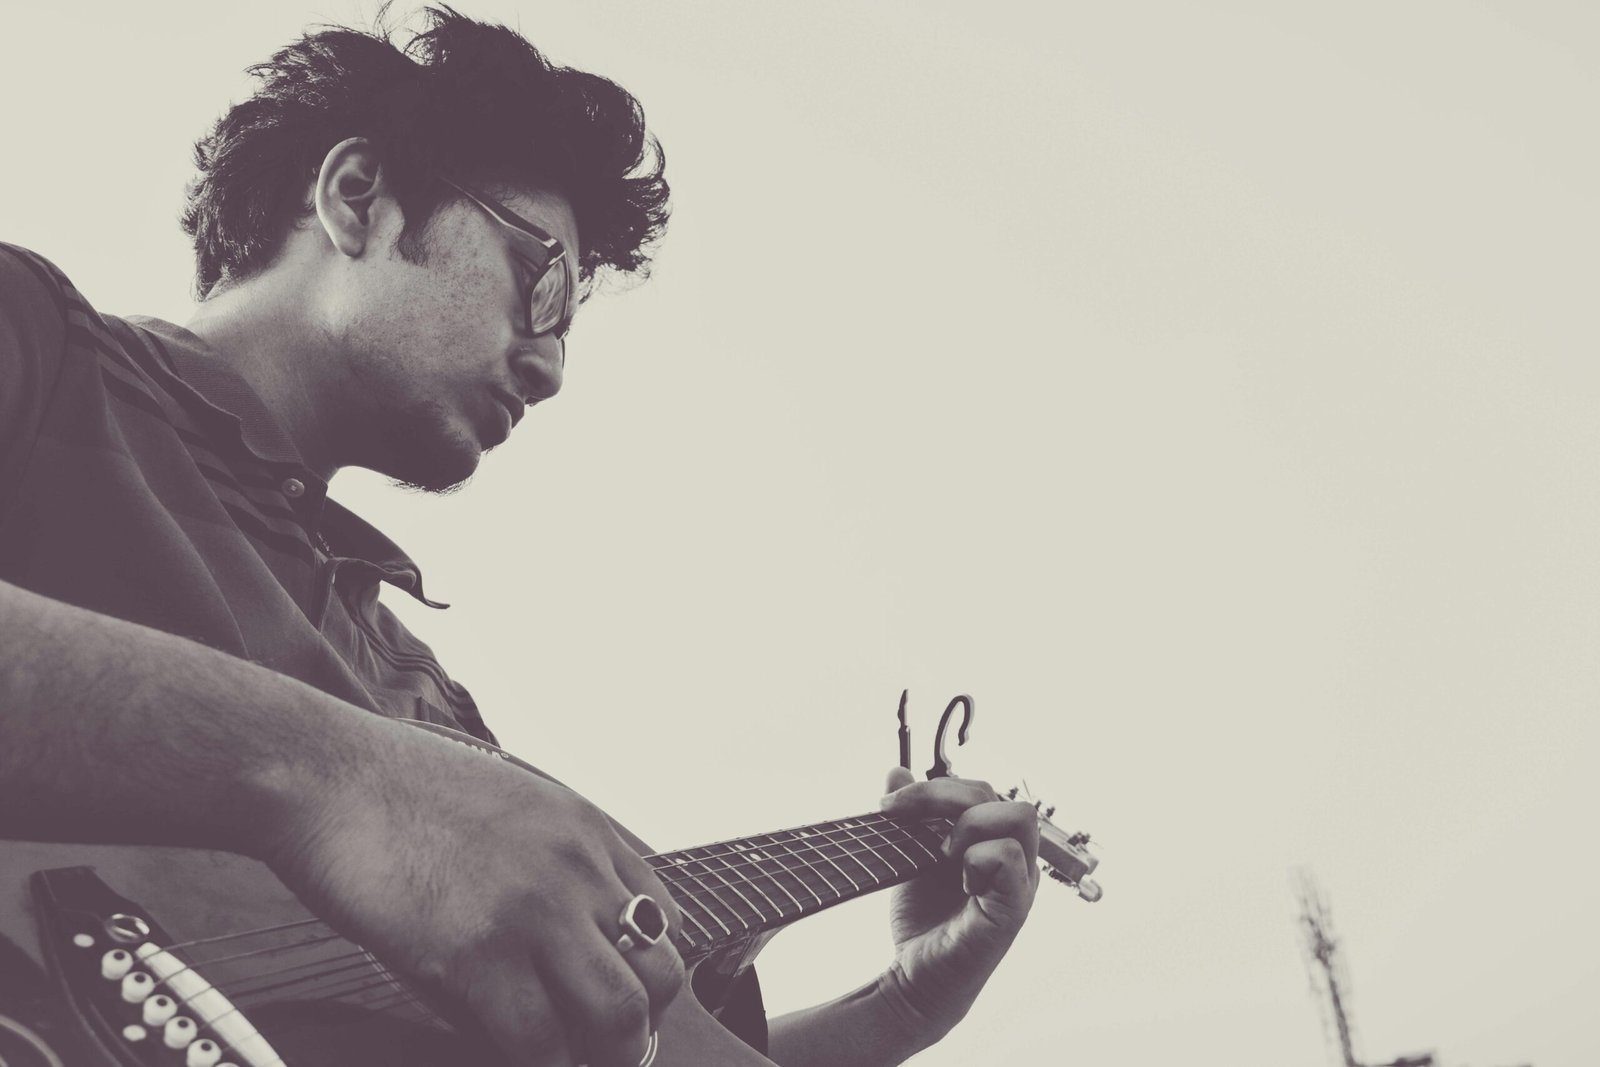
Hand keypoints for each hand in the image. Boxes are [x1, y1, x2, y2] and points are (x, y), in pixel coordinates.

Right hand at [258, 721, 684, 1066]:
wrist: (324, 775)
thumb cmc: (396, 793)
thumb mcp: (509, 803)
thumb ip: (551, 861)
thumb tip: (566, 941)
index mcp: (586, 830)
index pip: (664, 918)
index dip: (645, 974)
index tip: (616, 1001)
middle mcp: (576, 869)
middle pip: (661, 975)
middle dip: (638, 1028)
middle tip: (601, 1050)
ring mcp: (531, 912)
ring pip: (618, 1017)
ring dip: (602, 1057)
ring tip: (568, 1064)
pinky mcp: (474, 955)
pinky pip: (538, 1043)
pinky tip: (513, 1062)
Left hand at [874, 768, 1039, 1038]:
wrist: (915, 976)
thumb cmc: (923, 920)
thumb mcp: (910, 855)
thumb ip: (910, 815)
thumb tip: (897, 771)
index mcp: (994, 840)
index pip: (981, 789)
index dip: (935, 787)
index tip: (890, 804)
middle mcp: (1014, 856)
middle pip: (998, 793)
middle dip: (942, 796)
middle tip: (902, 818)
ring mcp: (1019, 882)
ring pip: (1018, 816)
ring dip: (968, 825)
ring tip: (941, 854)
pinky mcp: (1013, 908)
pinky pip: (1009, 857)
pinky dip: (976, 858)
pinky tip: (957, 879)